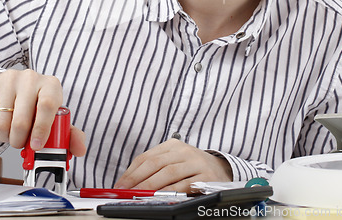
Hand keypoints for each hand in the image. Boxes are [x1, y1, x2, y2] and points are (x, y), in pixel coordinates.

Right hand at [0, 69, 85, 155]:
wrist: (8, 87)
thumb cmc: (34, 104)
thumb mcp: (53, 116)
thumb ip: (68, 134)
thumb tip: (80, 150)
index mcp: (51, 85)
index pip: (48, 105)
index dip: (42, 129)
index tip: (37, 145)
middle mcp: (31, 78)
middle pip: (22, 120)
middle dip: (20, 140)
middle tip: (21, 141)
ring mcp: (9, 79)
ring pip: (2, 123)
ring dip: (6, 136)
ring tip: (11, 130)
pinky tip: (0, 118)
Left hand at [114, 139, 232, 192]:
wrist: (221, 169)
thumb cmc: (191, 167)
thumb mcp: (174, 161)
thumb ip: (155, 169)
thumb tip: (129, 184)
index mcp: (172, 145)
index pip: (146, 157)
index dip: (131, 172)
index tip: (119, 185)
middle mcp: (183, 151)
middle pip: (155, 163)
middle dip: (137, 179)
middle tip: (124, 192)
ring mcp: (196, 162)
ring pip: (168, 173)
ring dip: (151, 186)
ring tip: (138, 195)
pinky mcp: (206, 176)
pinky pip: (185, 184)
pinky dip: (170, 191)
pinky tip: (160, 197)